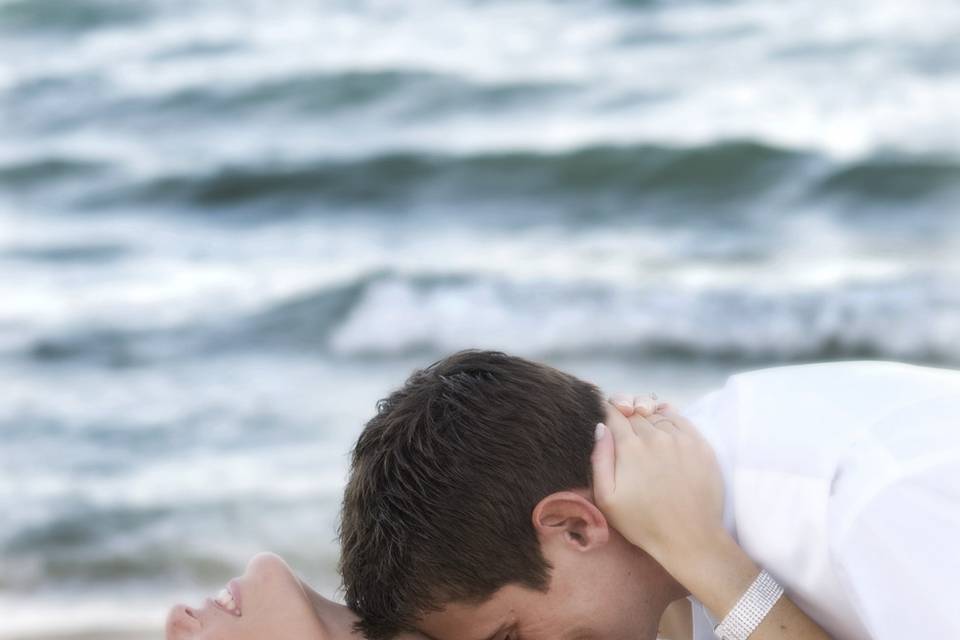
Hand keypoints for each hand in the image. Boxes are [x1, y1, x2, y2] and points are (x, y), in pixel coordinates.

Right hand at [591, 399, 724, 574]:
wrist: (690, 538)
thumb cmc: (643, 523)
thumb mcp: (607, 498)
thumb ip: (599, 458)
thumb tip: (600, 426)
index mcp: (629, 447)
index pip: (613, 413)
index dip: (606, 412)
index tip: (605, 418)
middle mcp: (655, 435)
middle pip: (634, 413)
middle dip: (625, 416)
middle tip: (623, 432)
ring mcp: (681, 438)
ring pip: (656, 415)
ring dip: (647, 419)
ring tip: (644, 436)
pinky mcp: (701, 444)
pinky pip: (680, 419)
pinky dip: (668, 420)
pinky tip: (664, 431)